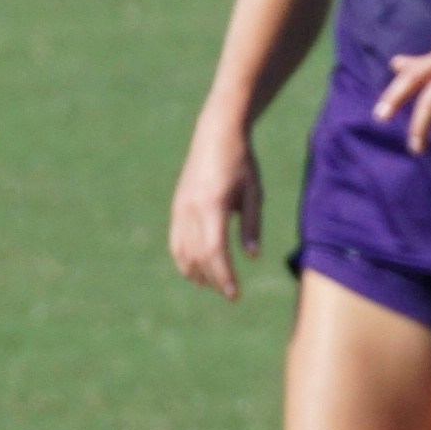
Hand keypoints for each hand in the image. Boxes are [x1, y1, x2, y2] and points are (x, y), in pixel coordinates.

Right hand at [170, 135, 260, 302]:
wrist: (216, 134)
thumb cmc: (242, 163)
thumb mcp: (254, 194)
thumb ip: (252, 225)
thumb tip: (251, 256)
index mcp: (213, 206)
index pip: (215, 252)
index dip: (224, 276)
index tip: (235, 294)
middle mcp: (191, 209)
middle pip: (198, 256)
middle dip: (213, 278)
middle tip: (229, 295)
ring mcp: (180, 207)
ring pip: (183, 250)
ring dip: (196, 272)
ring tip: (211, 286)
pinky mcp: (177, 206)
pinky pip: (176, 239)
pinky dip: (183, 258)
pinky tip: (194, 270)